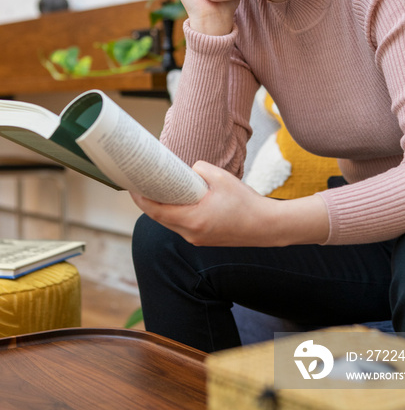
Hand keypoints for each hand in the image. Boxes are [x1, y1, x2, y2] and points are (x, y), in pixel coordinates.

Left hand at [130, 161, 329, 246]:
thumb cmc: (246, 203)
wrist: (267, 227)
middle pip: (160, 218)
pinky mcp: (204, 239)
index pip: (155, 211)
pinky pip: (182, 226)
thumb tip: (188, 169)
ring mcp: (197, 239)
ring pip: (171, 223)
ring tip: (156, 190)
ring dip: (162, 208)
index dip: (140, 199)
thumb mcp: (221, 177)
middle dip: (148, 201)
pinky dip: (175, 213)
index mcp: (192, 220)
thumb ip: (199, 169)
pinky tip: (177, 201)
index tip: (131, 185)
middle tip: (140, 183)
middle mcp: (191, 234)